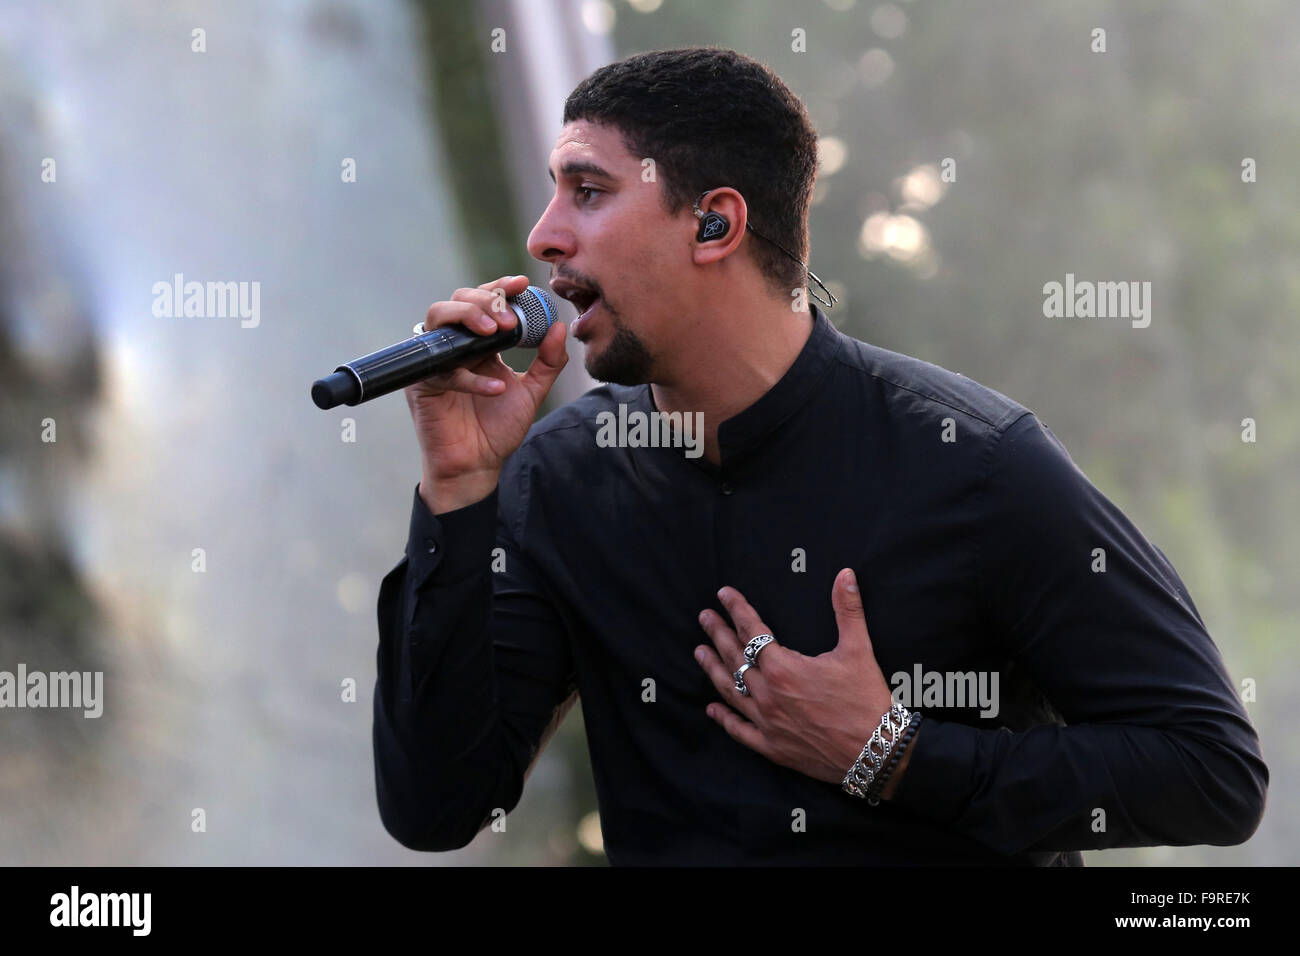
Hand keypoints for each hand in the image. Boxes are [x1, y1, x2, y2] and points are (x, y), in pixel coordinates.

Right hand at [406, 275, 566, 511]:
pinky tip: (496, 389)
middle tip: (509, 320)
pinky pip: (442, 370)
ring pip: (437, 319)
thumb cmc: (499, 429)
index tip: (523, 283)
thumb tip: (559, 328)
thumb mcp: (532, 392)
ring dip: (468, 318)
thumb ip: (548, 362)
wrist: (478, 466)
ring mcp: (436, 361)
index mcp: (480, 343)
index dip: (500, 287)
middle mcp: (456, 346)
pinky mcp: (422, 383)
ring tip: (495, 334)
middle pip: (458, 299)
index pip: (485, 301)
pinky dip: (470, 377)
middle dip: (485, 301)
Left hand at [694, 568, 911, 795]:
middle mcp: (768, 695)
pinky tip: (712, 708)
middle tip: (704, 617)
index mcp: (783, 668)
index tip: (724, 594)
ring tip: (699, 651)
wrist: (877, 752)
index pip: (752, 631)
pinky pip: (740, 731)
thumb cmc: (867, 701)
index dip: (737, 610)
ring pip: (730, 692)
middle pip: (734, 658)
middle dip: (717, 634)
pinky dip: (724, 718)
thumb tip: (845, 574)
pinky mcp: (772, 748)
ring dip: (712, 669)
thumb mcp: (859, 649)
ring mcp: (767, 723)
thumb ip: (847, 609)